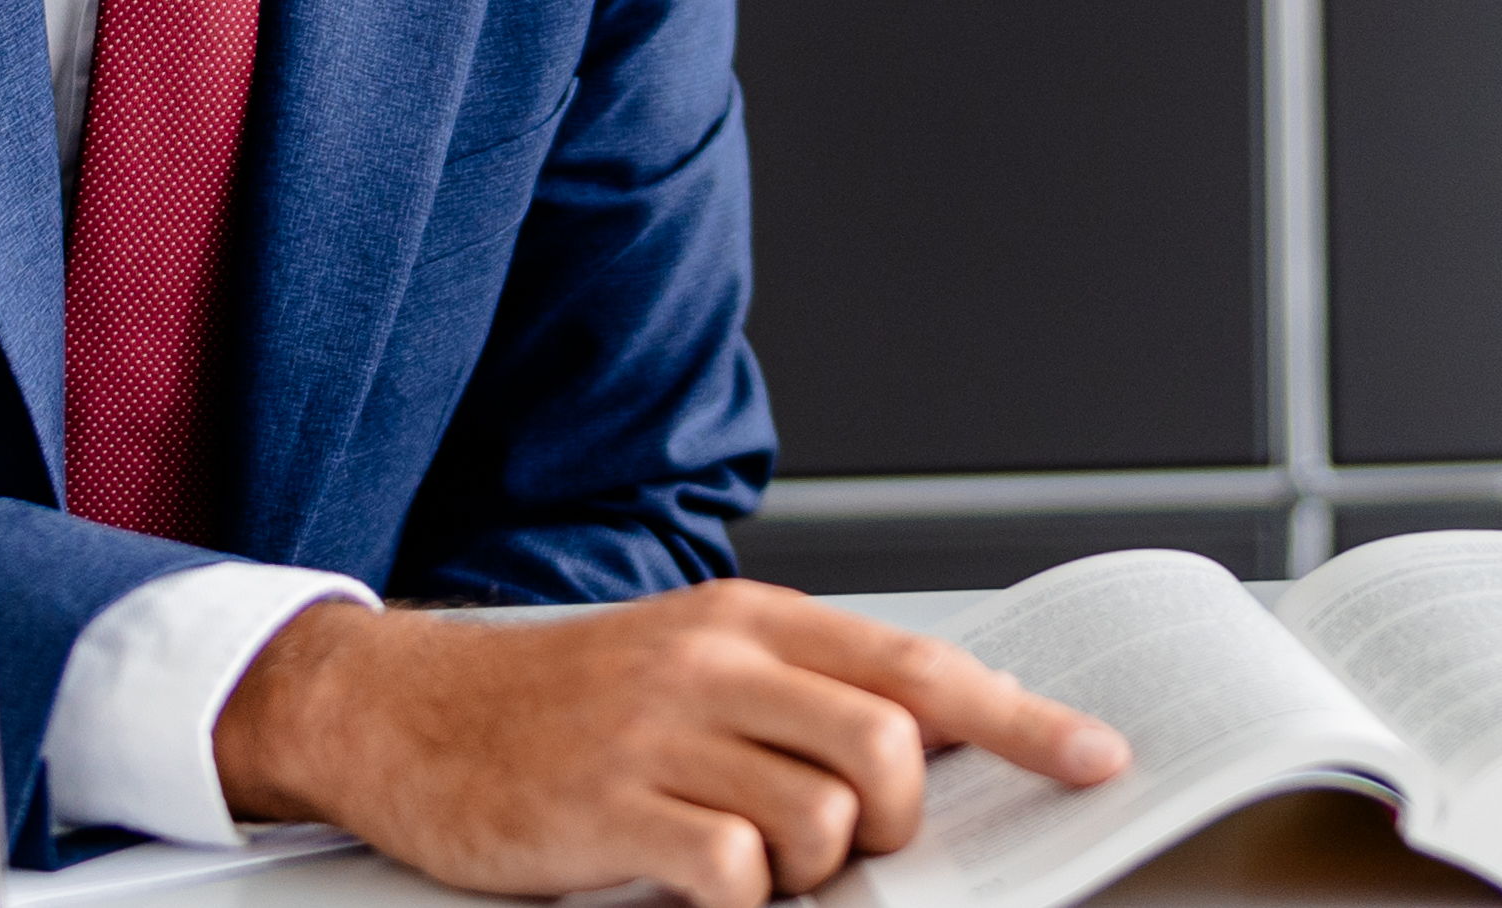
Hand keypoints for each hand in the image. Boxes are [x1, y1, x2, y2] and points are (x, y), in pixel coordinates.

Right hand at [212, 581, 1128, 904]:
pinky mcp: (603, 811)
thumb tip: (923, 752)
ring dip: (808, 869)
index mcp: (747, 621)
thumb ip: (796, 696)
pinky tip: (692, 886)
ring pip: (819, 819)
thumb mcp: (687, 667)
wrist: (406, 714)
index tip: (1096, 759)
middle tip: (849, 847)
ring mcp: (656, 736)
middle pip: (887, 745)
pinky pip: (730, 875)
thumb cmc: (561, 702)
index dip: (1021, 719)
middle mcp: (711, 665)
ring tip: (746, 860)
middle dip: (896, 820)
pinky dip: (736, 902)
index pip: (919, 665)